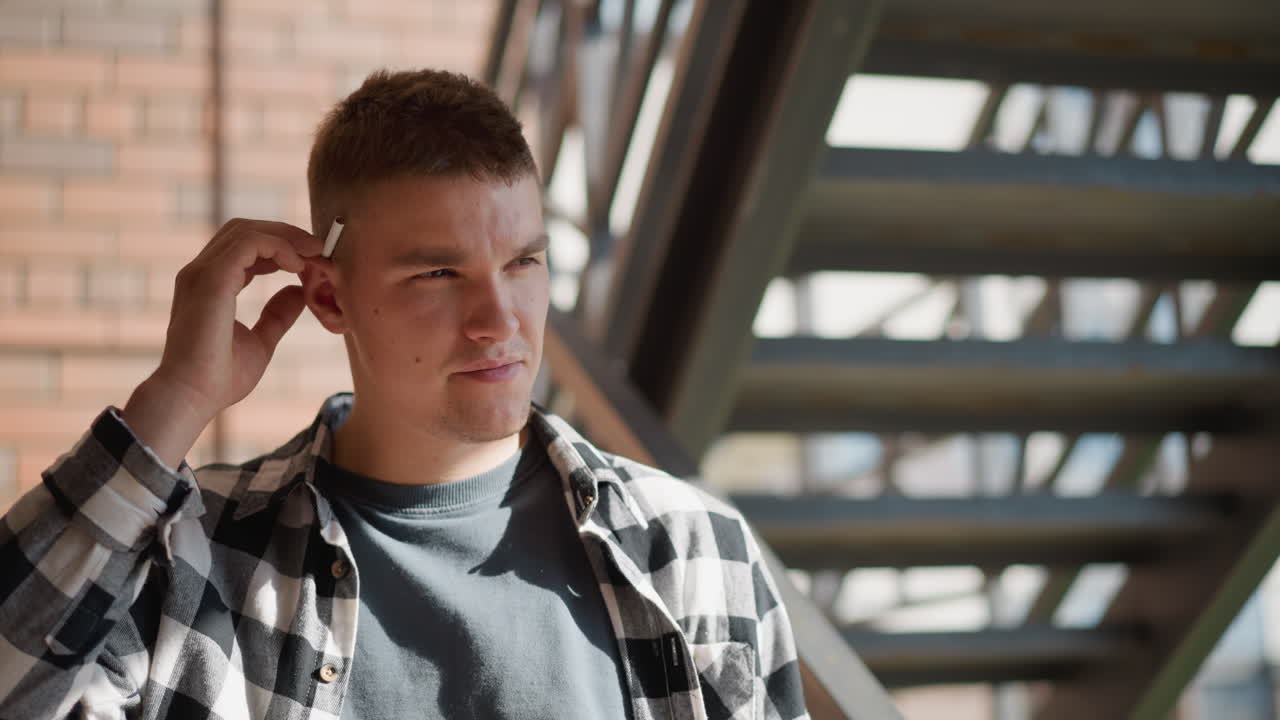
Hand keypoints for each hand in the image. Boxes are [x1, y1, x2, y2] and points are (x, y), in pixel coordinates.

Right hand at [123, 219, 326, 467]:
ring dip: (285, 237)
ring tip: (313, 254)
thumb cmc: (219, 377)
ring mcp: (202, 273)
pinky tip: (297, 265)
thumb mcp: (260, 341)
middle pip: (245, 229)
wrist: (192, 397)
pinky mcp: (211, 279)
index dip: (280, 246)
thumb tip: (298, 292)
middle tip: (318, 249)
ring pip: (246, 230)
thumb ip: (277, 315)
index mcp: (210, 285)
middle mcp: (201, 272)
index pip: (244, 246)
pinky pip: (248, 243)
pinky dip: (277, 246)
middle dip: (285, 233)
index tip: (312, 261)